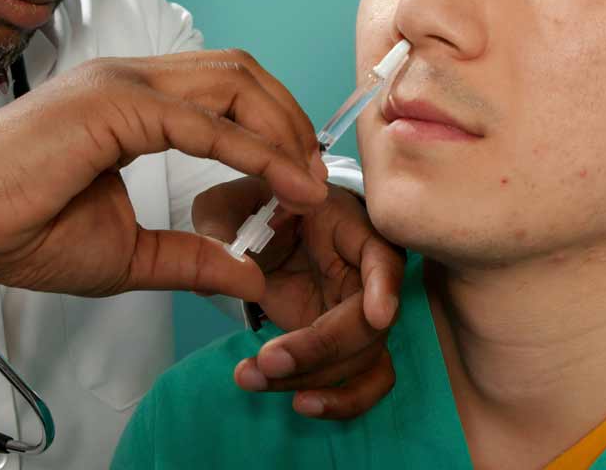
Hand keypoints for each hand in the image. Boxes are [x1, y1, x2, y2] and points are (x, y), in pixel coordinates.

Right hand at [0, 50, 330, 299]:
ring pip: (232, 83)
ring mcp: (120, 84)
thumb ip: (191, 259)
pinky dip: (252, 152)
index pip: (225, 90)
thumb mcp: (127, 255)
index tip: (301, 177)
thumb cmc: (16, 232)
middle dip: (290, 119)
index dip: (273, 127)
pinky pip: (203, 123)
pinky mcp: (112, 106)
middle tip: (314, 175)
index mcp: (130, 102)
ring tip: (306, 181)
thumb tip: (249, 277)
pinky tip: (280, 184)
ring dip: (281, 129)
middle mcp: (130, 79)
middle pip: (240, 74)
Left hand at [193, 177, 404, 418]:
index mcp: (351, 228)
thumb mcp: (231, 202)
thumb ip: (221, 220)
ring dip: (315, 379)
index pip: (383, 256)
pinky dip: (338, 402)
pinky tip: (297, 403)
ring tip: (255, 378)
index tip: (377, 316)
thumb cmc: (259, 206)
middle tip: (267, 360)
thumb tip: (225, 259)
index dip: (384, 286)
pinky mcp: (344, 345)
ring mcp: (360, 314)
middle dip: (319, 348)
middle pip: (369, 323)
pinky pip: (360, 382)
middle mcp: (369, 275)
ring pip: (364, 361)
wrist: (267, 232)